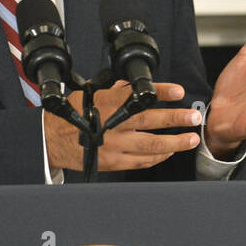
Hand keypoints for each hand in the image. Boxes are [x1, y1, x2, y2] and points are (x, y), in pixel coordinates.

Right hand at [44, 81, 200, 169]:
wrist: (51, 141)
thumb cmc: (72, 114)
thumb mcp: (91, 94)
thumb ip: (116, 89)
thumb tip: (136, 83)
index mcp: (107, 104)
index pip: (138, 95)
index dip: (161, 91)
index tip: (178, 91)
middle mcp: (113, 125)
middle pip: (150, 121)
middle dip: (175, 118)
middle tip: (193, 116)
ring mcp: (115, 146)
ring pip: (152, 146)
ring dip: (175, 142)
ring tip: (191, 138)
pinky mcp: (114, 162)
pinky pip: (143, 161)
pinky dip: (159, 156)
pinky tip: (170, 151)